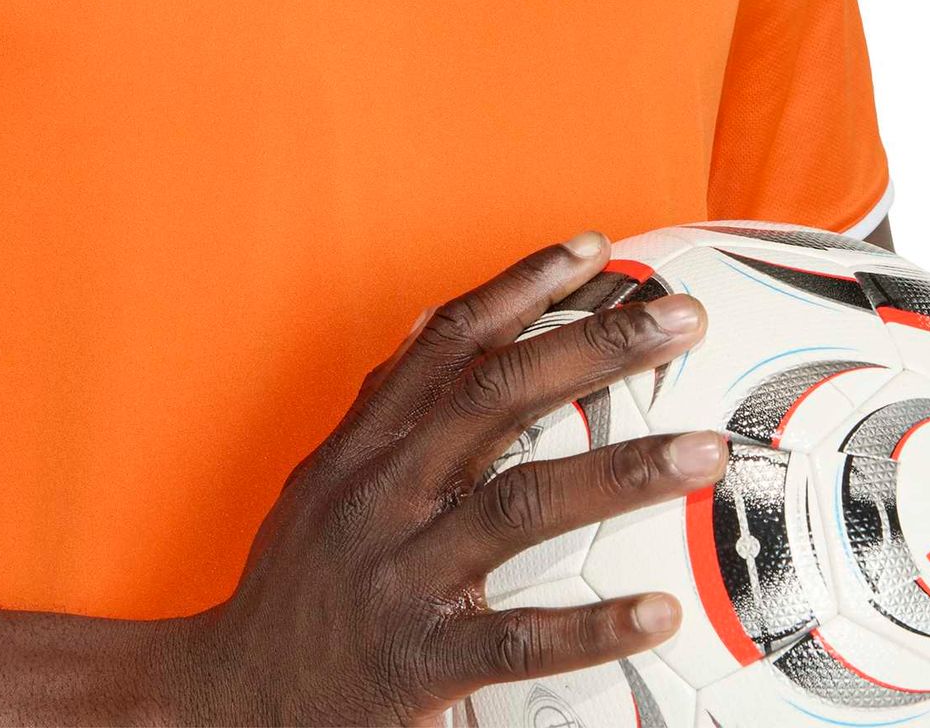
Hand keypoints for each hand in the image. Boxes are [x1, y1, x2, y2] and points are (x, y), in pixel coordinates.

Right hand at [194, 231, 714, 725]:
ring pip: (522, 501)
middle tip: (683, 318)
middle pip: (501, 394)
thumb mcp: (321, 479)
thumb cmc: (293, 587)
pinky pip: (518, 637)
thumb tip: (434, 326)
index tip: (594, 246)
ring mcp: (402, 572)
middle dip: (597, 346)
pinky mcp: (418, 659)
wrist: (224, 701)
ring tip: (704, 451)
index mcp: (366, 446)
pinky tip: (659, 613)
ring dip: (621, 470)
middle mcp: (384, 491)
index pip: (449, 340)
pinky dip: (591, 625)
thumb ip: (382, 408)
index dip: (522, 286)